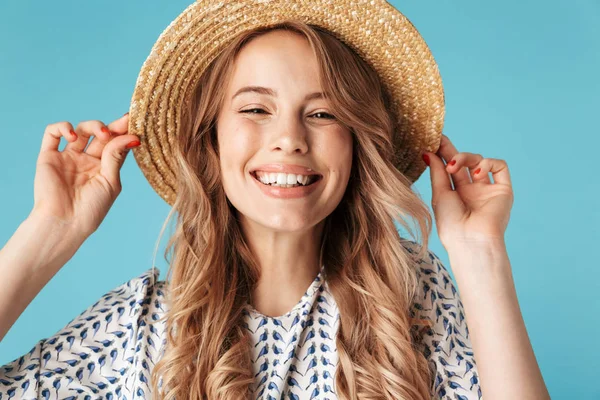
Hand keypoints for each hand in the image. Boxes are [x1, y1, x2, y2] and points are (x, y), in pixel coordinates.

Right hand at [30, 113, 139, 237]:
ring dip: (93, 125)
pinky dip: (62, 127)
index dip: (124, 132)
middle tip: (123, 123)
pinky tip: (74, 137)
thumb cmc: (91, 208)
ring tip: (102, 133)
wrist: (65, 222)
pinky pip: (52, 133)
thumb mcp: (110, 181)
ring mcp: (68, 157)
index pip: (115, 144)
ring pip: (80, 130)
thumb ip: (116, 156)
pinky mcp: (49, 156)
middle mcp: (86, 160)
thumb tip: (131, 135)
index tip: (135, 122)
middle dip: (113, 126)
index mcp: (104, 168)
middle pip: (100, 135)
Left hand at [422, 134, 513, 248]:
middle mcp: (472, 190)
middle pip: (463, 162)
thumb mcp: (439, 194)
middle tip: (439, 141)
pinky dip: (488, 163)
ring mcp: (488, 190)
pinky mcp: (503, 190)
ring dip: (464, 158)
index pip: (450, 168)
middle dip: (451, 150)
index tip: (433, 139)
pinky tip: (476, 172)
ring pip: (479, 161)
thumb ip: (437, 172)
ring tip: (453, 166)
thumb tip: (428, 152)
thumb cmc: (451, 223)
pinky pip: (500, 167)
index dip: (442, 153)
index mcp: (456, 194)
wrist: (471, 240)